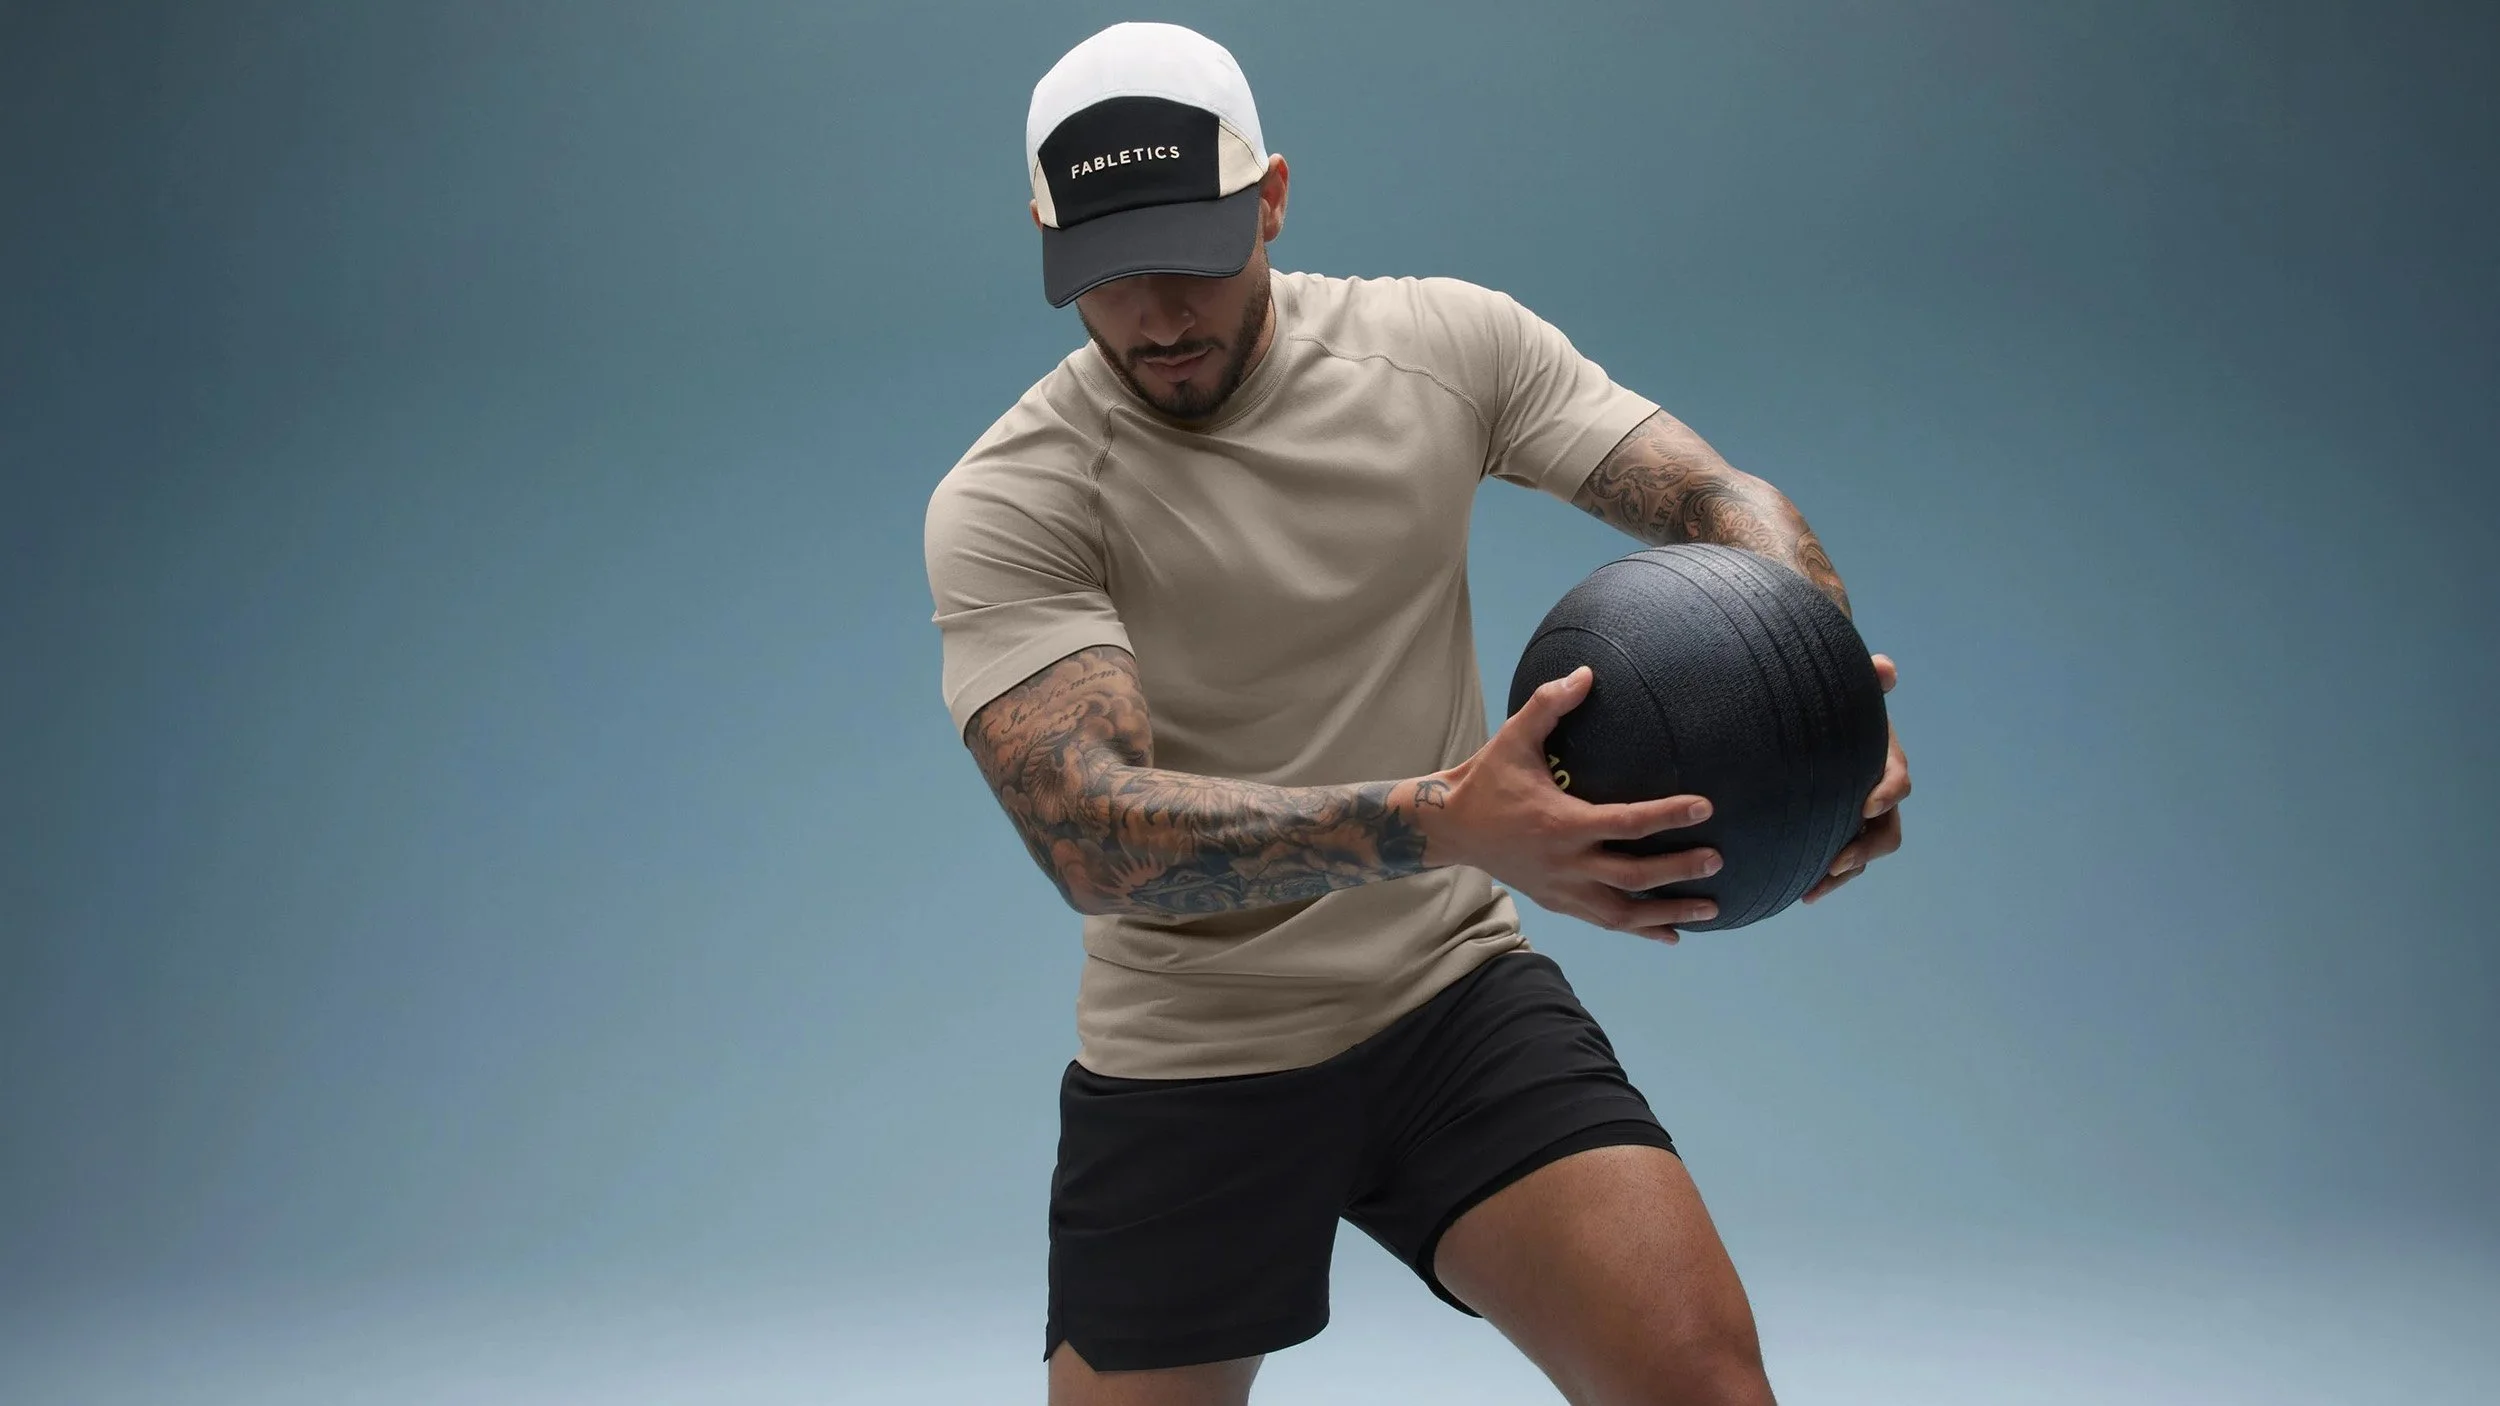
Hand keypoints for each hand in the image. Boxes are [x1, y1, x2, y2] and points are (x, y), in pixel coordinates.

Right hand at [1418, 665, 1719, 943]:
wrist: (1452, 828)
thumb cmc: (1487, 779)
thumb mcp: (1514, 737)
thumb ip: (1549, 704)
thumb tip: (1586, 673)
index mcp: (1561, 823)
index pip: (1626, 822)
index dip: (1668, 815)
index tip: (1705, 807)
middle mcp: (1565, 863)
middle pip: (1633, 877)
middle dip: (1679, 871)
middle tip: (1717, 860)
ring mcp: (1561, 889)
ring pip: (1623, 913)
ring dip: (1668, 914)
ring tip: (1710, 910)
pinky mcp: (1557, 902)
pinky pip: (1605, 921)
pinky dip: (1640, 929)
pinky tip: (1671, 934)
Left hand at [1802, 652, 1909, 904]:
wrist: (1810, 716)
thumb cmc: (1830, 700)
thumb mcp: (1845, 687)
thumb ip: (1866, 677)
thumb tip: (1886, 668)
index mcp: (1885, 761)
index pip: (1898, 781)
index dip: (1887, 794)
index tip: (1866, 806)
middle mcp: (1878, 794)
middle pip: (1887, 831)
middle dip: (1866, 849)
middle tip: (1839, 861)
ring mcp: (1857, 817)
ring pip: (1862, 854)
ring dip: (1842, 874)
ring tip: (1813, 889)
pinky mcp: (1835, 831)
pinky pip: (1837, 861)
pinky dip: (1823, 878)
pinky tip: (1798, 892)